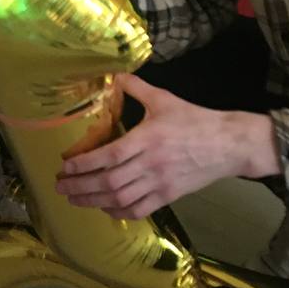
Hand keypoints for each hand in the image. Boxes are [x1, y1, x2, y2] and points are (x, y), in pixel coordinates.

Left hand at [54, 74, 281, 218]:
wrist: (229, 144)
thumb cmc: (195, 119)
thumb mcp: (164, 99)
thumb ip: (136, 88)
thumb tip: (114, 75)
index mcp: (147, 138)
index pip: (109, 155)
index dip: (84, 164)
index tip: (64, 166)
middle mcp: (151, 164)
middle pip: (109, 182)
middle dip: (80, 186)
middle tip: (60, 187)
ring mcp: (160, 183)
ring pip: (121, 199)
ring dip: (93, 201)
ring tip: (73, 198)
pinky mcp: (170, 196)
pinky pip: (140, 210)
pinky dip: (119, 212)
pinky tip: (105, 208)